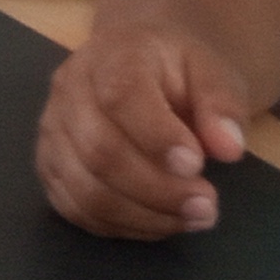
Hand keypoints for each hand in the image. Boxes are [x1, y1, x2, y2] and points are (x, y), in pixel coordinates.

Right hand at [35, 21, 253, 238]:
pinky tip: (162, 221)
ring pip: (85, 190)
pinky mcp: (50, 168)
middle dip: (157, 189)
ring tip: (193, 218)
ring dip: (143, 216)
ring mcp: (53, 132)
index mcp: (111, 53)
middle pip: (99, 151)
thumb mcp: (212, 71)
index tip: (197, 165)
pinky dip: (123, 226)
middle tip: (207, 205)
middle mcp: (69, 90)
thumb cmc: (177, 71)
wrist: (141, 65)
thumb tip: (229, 149)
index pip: (120, 96)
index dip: (156, 137)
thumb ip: (222, 105)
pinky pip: (78, 210)